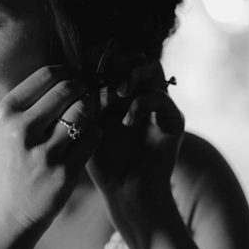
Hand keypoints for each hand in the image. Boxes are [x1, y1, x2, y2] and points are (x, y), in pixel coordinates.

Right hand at [0, 65, 101, 232]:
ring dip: (89, 110)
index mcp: (5, 113)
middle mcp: (22, 130)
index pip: (47, 75)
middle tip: (85, 94)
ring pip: (83, 111)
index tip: (73, 79)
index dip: (67, 72)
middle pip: (68, 89)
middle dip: (82, 88)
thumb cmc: (10, 163)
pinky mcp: (65, 172)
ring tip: (84, 116)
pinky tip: (85, 137)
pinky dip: (94, 132)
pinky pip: (93, 136)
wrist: (6, 212)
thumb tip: (69, 72)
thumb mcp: (7, 128)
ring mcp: (44, 152)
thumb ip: (32, 101)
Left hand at [86, 54, 184, 232]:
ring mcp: (160, 105)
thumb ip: (85, 97)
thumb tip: (74, 68)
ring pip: (152, 68)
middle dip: (118, 60)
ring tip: (116, 92)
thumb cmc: (102, 162)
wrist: (125, 193)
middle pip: (136, 55)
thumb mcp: (87, 124)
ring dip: (132, 75)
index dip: (102, 55)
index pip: (116, 57)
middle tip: (102, 73)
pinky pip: (161, 98)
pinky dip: (141, 104)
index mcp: (121, 91)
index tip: (84, 63)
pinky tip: (126, 121)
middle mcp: (142, 93)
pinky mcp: (174, 120)